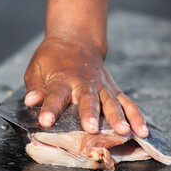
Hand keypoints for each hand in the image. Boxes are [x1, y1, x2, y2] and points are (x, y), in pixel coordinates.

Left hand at [24, 36, 148, 137]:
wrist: (75, 39)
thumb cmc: (52, 57)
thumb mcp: (36, 68)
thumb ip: (35, 86)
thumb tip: (30, 101)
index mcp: (62, 79)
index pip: (55, 96)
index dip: (50, 109)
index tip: (45, 121)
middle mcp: (84, 83)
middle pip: (87, 99)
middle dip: (89, 114)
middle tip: (91, 129)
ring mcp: (101, 86)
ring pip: (111, 102)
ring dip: (117, 117)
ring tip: (123, 131)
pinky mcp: (112, 88)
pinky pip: (126, 102)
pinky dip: (135, 116)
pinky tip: (141, 130)